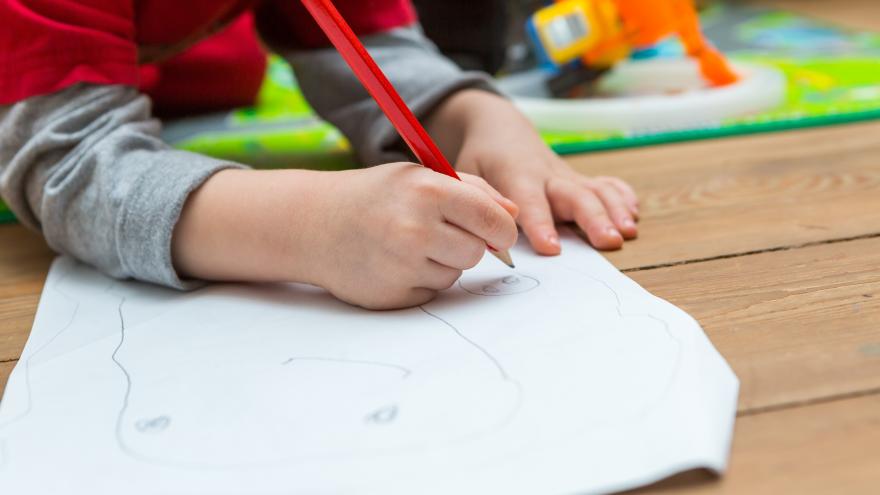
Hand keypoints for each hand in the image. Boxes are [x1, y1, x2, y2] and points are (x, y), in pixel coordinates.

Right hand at [172, 165, 517, 309]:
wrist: (314, 224)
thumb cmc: (375, 195)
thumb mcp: (421, 176)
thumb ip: (472, 190)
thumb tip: (514, 215)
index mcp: (428, 192)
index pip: (494, 219)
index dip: (502, 228)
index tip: (497, 231)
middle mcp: (416, 230)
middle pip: (478, 252)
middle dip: (468, 243)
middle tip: (439, 231)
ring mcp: (402, 266)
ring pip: (456, 274)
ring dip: (443, 262)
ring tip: (409, 244)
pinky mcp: (394, 295)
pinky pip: (432, 292)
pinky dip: (421, 280)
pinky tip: (395, 263)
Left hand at [427, 90, 638, 254]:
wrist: (499, 129)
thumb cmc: (480, 159)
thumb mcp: (465, 174)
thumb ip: (475, 202)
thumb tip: (482, 235)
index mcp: (516, 175)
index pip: (530, 201)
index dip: (540, 224)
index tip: (552, 248)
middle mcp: (547, 175)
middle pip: (573, 195)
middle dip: (593, 218)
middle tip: (609, 241)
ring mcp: (566, 176)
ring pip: (594, 190)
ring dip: (614, 210)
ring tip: (627, 232)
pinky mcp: (578, 180)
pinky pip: (604, 184)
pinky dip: (621, 196)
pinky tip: (634, 213)